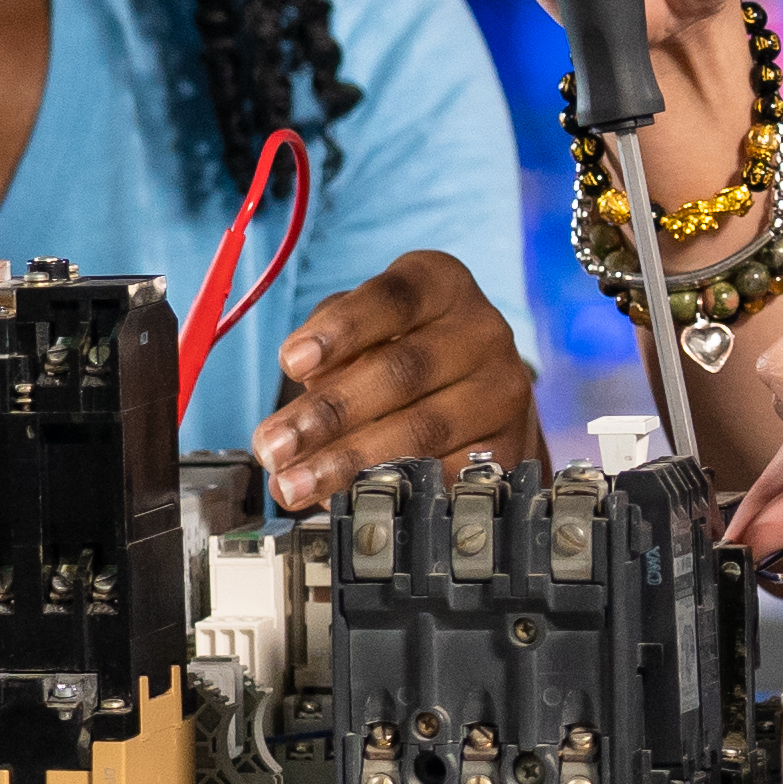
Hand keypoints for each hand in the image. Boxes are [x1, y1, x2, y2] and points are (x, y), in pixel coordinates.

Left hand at [255, 248, 541, 506]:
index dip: (342, 329)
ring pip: (422, 429)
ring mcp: (501, 390)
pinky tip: (347, 498)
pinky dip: (390, 489)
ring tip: (295, 483)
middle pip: (403, 371)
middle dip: (329, 413)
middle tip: (274, 445)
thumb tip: (290, 426)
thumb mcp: (368, 330)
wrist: (482, 395)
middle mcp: (482, 331)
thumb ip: (328, 357)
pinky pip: (444, 473)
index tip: (292, 363)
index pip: (393, 299)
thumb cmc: (408, 353)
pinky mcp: (508, 445)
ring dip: (348, 461)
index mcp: (442, 285)